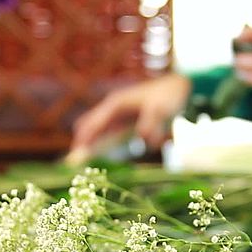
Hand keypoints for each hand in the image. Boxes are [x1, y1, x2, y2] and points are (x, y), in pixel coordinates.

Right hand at [70, 73, 191, 153]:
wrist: (178, 87)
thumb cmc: (169, 96)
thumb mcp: (162, 109)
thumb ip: (152, 123)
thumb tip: (144, 139)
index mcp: (116, 104)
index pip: (94, 124)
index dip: (84, 140)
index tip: (74, 156)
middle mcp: (113, 108)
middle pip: (89, 126)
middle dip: (81, 143)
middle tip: (73, 164)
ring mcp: (118, 114)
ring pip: (97, 130)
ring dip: (90, 144)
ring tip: (80, 161)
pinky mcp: (124, 121)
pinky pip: (107, 133)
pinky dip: (101, 144)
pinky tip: (98, 155)